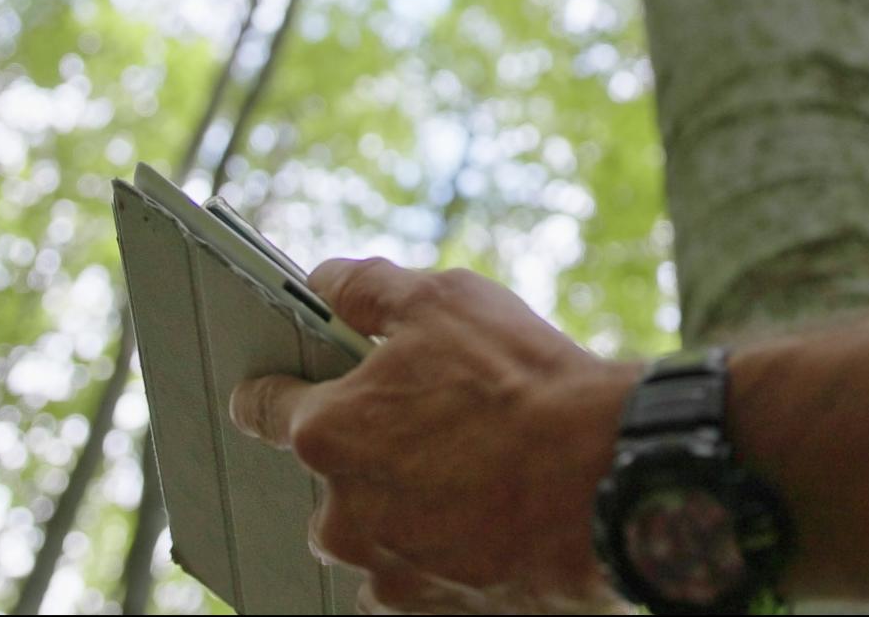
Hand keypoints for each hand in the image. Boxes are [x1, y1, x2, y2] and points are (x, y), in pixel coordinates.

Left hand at [230, 258, 640, 613]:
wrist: (606, 475)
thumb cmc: (523, 383)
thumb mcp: (442, 299)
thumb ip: (365, 288)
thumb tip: (324, 283)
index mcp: (328, 432)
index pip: (262, 409)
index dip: (271, 389)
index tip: (277, 387)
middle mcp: (342, 513)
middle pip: (328, 479)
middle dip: (366, 453)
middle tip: (429, 424)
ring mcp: (387, 570)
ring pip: (372, 535)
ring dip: (402, 509)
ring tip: (469, 474)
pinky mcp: (433, 612)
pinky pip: (415, 580)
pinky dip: (441, 555)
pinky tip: (486, 519)